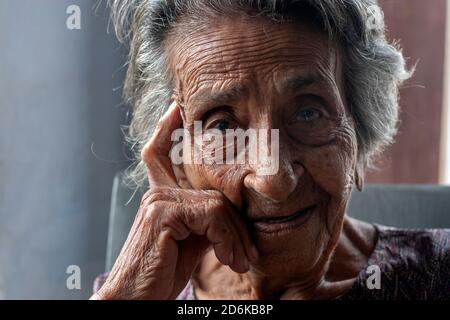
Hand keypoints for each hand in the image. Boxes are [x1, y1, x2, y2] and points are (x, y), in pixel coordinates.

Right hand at [94, 102, 257, 299]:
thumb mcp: (191, 241)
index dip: (168, 128)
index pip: (161, 153)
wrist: (138, 298)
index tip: (176, 106)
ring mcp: (158, 198)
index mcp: (161, 194)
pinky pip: (212, 214)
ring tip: (240, 264)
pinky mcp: (162, 210)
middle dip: (236, 225)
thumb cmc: (163, 272)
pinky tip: (229, 260)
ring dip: (236, 239)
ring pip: (218, 204)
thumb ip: (206, 220)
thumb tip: (232, 214)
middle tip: (248, 254)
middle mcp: (157, 191)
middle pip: (213, 191)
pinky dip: (228, 240)